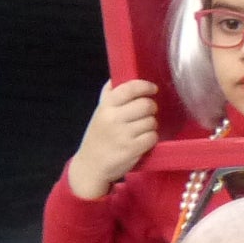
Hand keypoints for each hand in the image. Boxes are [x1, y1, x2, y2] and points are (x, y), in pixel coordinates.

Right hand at [68, 79, 161, 199]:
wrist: (90, 166)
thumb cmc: (99, 136)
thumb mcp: (100, 112)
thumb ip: (109, 94)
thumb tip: (119, 75)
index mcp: (105, 106)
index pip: (130, 88)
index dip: (145, 86)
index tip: (153, 89)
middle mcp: (113, 118)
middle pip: (146, 104)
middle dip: (151, 108)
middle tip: (147, 113)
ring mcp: (123, 134)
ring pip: (151, 121)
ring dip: (150, 125)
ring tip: (140, 130)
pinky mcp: (131, 149)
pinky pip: (152, 137)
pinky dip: (151, 139)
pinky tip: (141, 141)